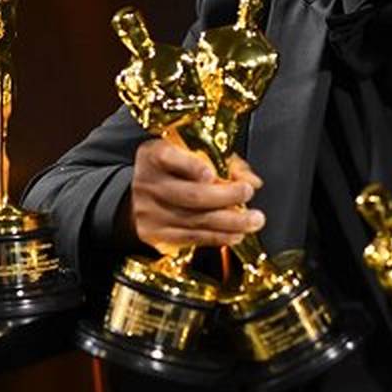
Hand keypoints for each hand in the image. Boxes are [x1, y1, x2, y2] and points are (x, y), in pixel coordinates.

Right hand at [128, 136, 264, 254]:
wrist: (138, 195)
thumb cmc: (173, 170)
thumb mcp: (192, 153)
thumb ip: (223, 162)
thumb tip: (252, 180)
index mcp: (155, 155)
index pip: (169, 158)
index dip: (192, 166)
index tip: (211, 174)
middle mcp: (149, 183)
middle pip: (190, 194)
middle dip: (226, 196)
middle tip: (247, 193)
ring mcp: (150, 211)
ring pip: (195, 220)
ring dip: (230, 223)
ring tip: (253, 220)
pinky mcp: (155, 234)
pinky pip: (191, 238)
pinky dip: (218, 237)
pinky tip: (236, 234)